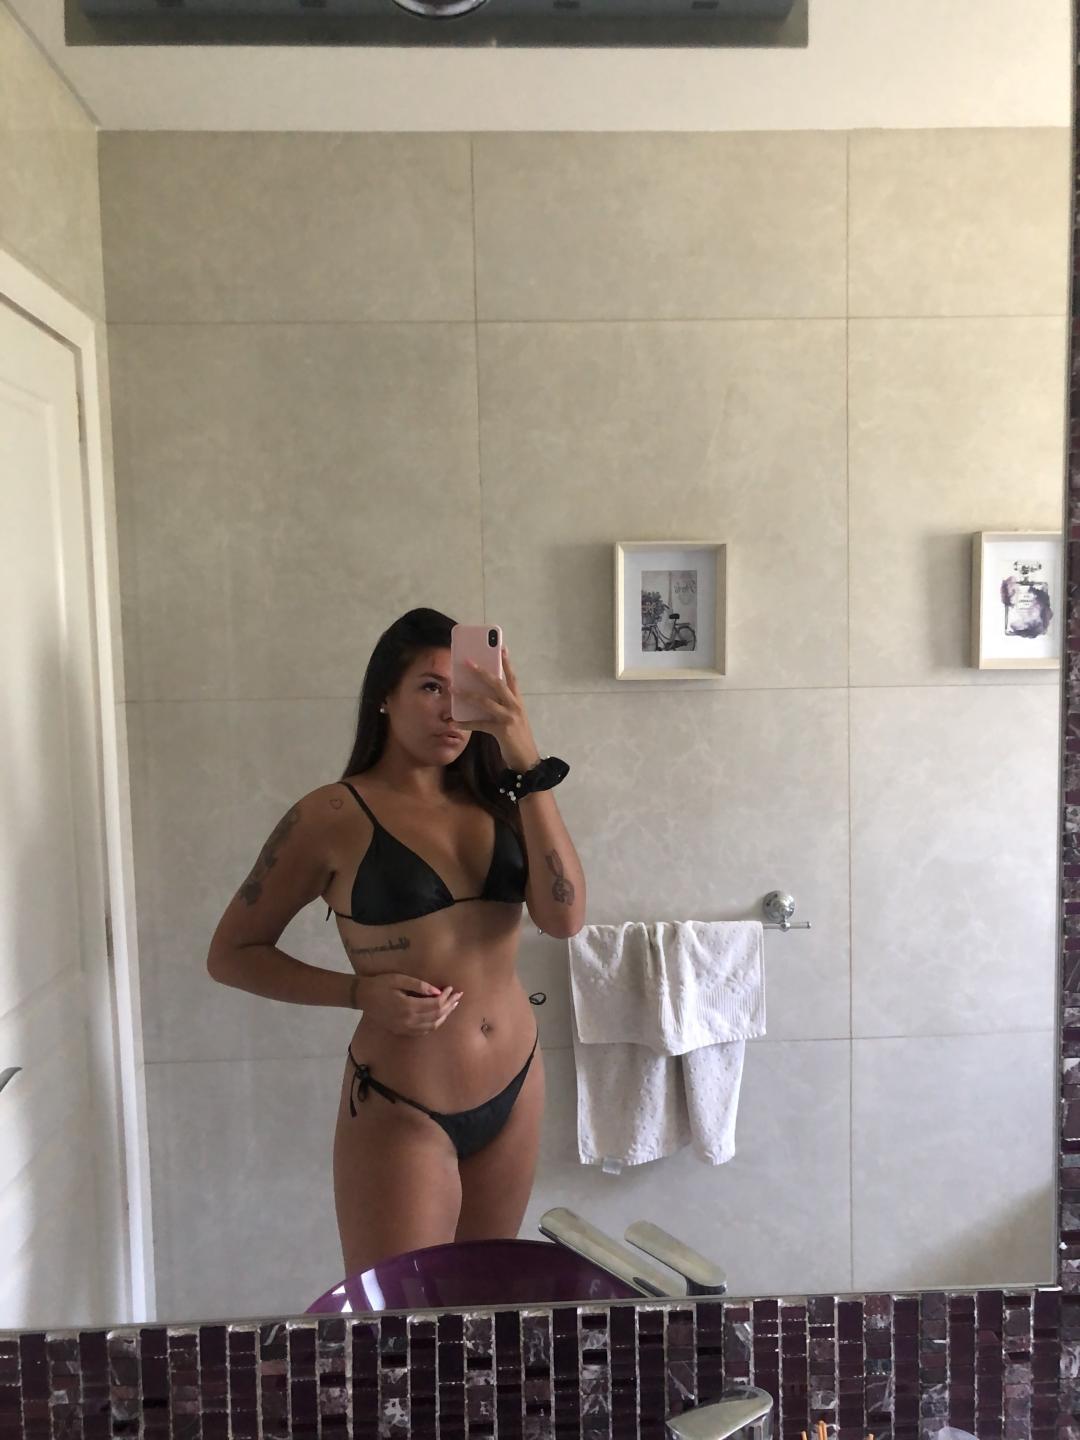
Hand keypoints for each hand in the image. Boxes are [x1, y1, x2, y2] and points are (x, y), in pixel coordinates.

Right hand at [355, 973, 461, 1037]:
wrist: (363, 997)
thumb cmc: (381, 984)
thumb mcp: (399, 979)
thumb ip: (419, 986)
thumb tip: (438, 991)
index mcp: (408, 1006)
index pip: (435, 1004)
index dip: (446, 997)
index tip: (452, 988)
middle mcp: (408, 1020)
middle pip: (436, 1016)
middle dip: (449, 1006)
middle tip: (458, 997)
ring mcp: (405, 1027)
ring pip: (432, 1025)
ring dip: (444, 1016)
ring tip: (452, 1006)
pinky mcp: (402, 1031)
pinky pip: (423, 1031)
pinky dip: (434, 1024)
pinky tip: (439, 1017)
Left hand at [453, 645, 540, 771]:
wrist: (527, 760)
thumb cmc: (518, 738)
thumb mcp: (514, 718)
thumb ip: (503, 706)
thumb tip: (482, 695)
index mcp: (518, 701)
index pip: (512, 677)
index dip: (506, 662)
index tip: (501, 647)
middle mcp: (515, 706)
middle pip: (497, 683)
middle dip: (481, 672)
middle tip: (467, 662)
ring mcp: (509, 717)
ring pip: (486, 701)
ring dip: (468, 695)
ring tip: (454, 689)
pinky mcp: (502, 730)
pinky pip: (480, 724)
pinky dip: (466, 723)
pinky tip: (454, 722)